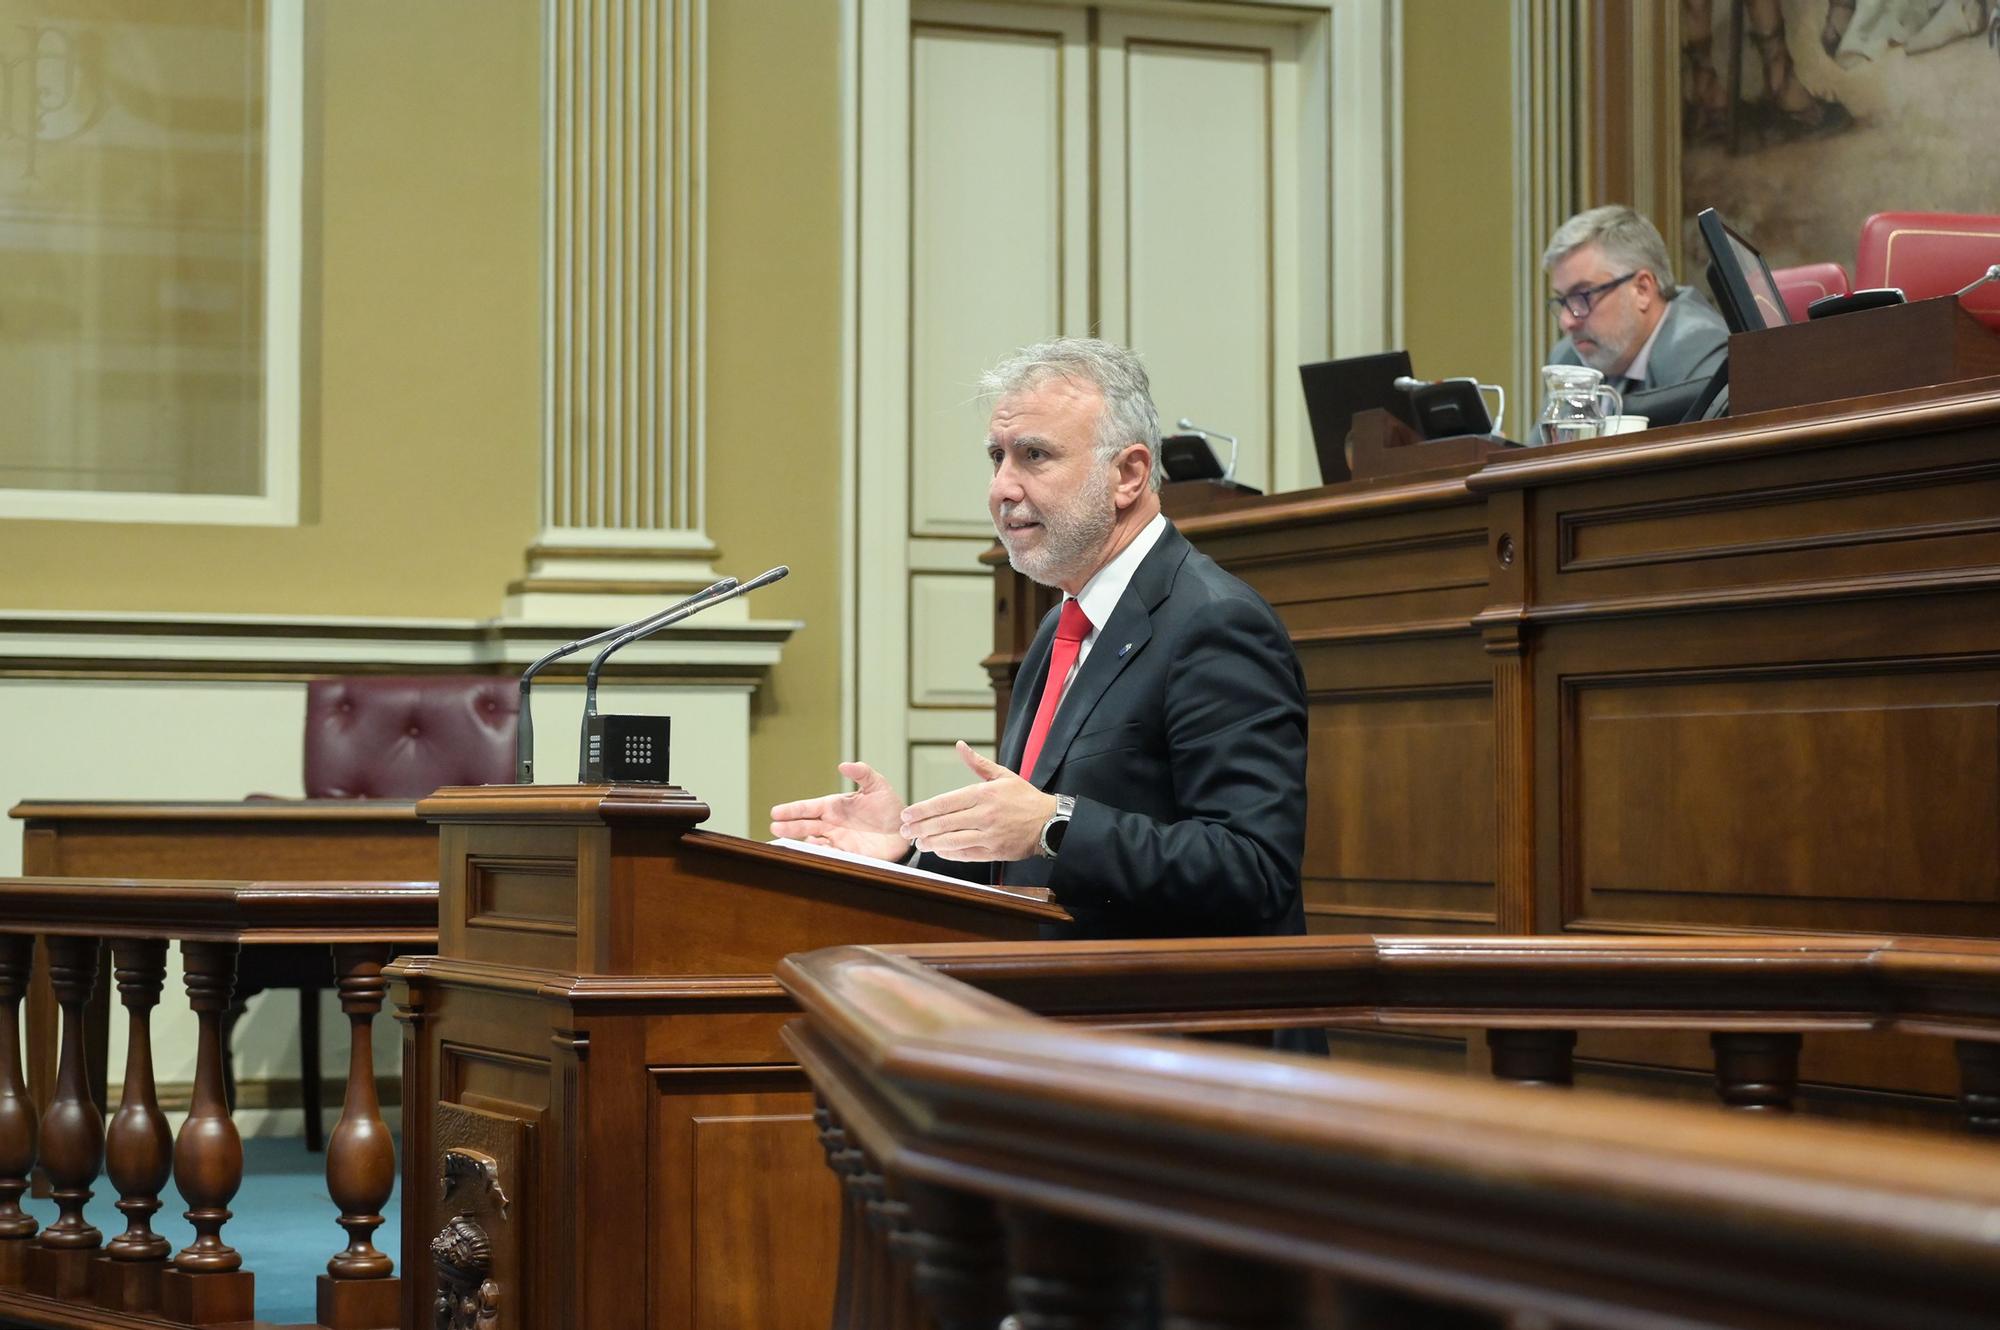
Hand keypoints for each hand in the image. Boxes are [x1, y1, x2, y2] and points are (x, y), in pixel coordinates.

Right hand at [769, 761, 911, 862]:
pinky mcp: (848, 855)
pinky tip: (813, 851)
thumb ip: (862, 773)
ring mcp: (839, 841)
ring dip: (801, 842)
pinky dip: (821, 855)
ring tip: (787, 842)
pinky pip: (831, 856)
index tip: (775, 812)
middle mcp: (832, 824)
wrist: (905, 831)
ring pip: (813, 842)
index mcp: (835, 807)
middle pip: (805, 825)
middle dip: (790, 826)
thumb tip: (843, 765)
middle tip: (775, 827)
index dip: (792, 810)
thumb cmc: (890, 807)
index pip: (809, 808)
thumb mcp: (878, 785)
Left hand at [899, 741, 1056, 861]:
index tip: (907, 814)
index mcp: (984, 794)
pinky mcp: (994, 852)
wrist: (1050, 823)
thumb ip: (978, 763)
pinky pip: (966, 855)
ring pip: (952, 841)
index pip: (946, 802)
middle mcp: (985, 815)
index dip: (923, 809)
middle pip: (945, 822)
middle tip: (905, 831)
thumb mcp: (1003, 775)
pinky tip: (938, 851)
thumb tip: (960, 746)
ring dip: (931, 842)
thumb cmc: (1024, 798)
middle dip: (920, 827)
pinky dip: (949, 854)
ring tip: (918, 842)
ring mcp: (989, 835)